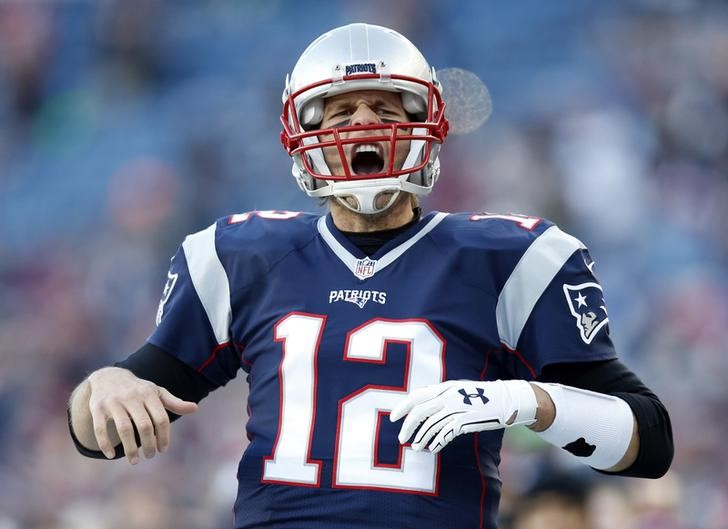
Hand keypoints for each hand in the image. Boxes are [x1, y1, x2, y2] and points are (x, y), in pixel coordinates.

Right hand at [87, 367, 197, 463]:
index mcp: (149, 394)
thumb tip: (195, 408)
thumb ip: (174, 403)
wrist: (108, 376)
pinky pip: (100, 428)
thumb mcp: (156, 393)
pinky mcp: (97, 408)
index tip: (163, 450)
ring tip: (134, 461)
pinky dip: (105, 444)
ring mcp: (114, 402)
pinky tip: (111, 455)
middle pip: (144, 425)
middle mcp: (132, 397)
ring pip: (124, 429)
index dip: (164, 436)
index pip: (161, 419)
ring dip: (130, 448)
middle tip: (150, 456)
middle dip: (149, 445)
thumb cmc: (138, 389)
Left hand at [389, 379, 536, 452]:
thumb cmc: (479, 395)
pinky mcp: (465, 421)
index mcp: (444, 387)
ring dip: (421, 438)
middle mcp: (447, 396)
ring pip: (431, 426)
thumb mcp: (458, 389)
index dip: (402, 407)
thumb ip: (440, 395)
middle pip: (420, 412)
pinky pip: (445, 434)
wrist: (505, 399)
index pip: (416, 396)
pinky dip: (437, 442)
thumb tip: (421, 404)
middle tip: (401, 438)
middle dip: (408, 427)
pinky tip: (432, 449)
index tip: (393, 418)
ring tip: (416, 447)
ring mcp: (456, 409)